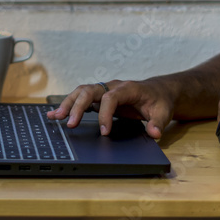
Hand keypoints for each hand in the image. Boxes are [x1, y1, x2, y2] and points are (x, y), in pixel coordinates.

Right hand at [46, 78, 175, 138]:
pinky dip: (68, 105)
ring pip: (82, 92)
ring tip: (55, 117)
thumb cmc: (160, 100)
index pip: (111, 97)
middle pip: (90, 90)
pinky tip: (55, 114)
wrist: (159, 91)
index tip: (105, 132)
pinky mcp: (100, 97)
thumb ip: (158, 123)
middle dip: (78, 106)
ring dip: (68, 103)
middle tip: (70, 123)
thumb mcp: (164, 112)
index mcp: (127, 88)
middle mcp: (113, 86)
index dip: (105, 114)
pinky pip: (81, 98)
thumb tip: (154, 134)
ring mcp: (105, 90)